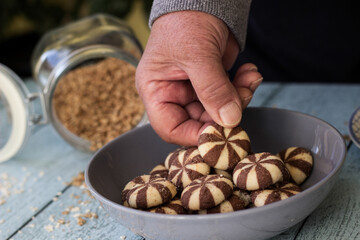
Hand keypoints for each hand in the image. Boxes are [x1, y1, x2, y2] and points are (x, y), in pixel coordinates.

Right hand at [136, 11, 262, 145]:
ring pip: (218, 111)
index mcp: (156, 90)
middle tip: (242, 99)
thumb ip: (212, 89)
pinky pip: (229, 96)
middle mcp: (172, 94)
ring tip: (249, 79)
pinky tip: (249, 73)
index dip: (194, 134)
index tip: (220, 133)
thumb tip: (230, 120)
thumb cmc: (186, 21)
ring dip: (238, 98)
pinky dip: (242, 87)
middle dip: (224, 114)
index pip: (170, 127)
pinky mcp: (212, 82)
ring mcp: (194, 89)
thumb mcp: (196, 55)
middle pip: (199, 121)